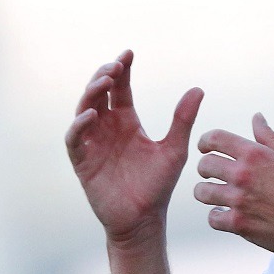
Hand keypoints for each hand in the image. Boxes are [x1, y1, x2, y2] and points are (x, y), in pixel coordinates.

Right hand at [65, 50, 203, 246]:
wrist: (144, 219)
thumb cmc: (158, 186)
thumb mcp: (174, 149)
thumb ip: (183, 119)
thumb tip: (198, 89)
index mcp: (127, 122)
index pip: (120, 88)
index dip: (122, 69)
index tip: (129, 53)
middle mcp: (107, 128)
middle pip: (99, 93)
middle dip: (104, 75)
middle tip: (116, 65)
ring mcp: (93, 143)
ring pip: (84, 109)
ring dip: (91, 93)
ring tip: (105, 81)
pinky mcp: (83, 161)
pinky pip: (75, 138)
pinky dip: (80, 125)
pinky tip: (93, 114)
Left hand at [194, 114, 273, 256]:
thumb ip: (269, 137)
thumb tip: (256, 117)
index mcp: (255, 154)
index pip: (215, 138)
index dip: (205, 141)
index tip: (205, 148)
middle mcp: (243, 174)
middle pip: (204, 164)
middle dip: (205, 168)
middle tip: (213, 174)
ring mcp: (239, 200)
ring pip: (202, 192)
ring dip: (208, 193)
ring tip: (217, 195)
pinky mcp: (239, 223)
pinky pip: (212, 217)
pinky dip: (217, 217)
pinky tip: (226, 214)